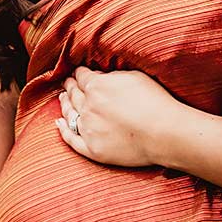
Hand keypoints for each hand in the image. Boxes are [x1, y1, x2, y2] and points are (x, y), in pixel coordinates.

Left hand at [57, 66, 183, 169]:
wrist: (163, 133)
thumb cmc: (154, 101)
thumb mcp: (134, 76)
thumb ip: (112, 76)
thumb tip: (99, 76)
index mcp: (96, 87)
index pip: (81, 76)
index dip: (79, 73)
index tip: (79, 72)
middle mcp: (87, 107)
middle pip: (73, 94)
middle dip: (70, 86)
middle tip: (68, 83)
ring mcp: (88, 129)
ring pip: (69, 114)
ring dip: (64, 104)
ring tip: (62, 99)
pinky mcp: (93, 149)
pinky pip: (71, 139)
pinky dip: (63, 131)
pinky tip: (58, 124)